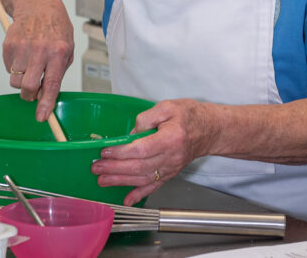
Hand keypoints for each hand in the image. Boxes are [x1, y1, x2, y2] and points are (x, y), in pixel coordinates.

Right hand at [2, 0, 73, 121]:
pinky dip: (14, 67)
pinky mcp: (8, 45)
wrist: (36, 3)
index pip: (52, 84)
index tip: (42, 117)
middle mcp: (40, 50)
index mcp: (59, 51)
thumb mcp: (67, 46)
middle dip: (30, 96)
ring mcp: (22, 47)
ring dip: (22, 81)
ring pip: (16, 81)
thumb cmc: (55, 26)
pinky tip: (23, 54)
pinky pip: (8, 69)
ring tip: (30, 66)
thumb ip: (59, 70)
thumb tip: (47, 94)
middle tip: (33, 92)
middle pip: (29, 87)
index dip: (46, 103)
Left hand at [91, 99, 217, 205]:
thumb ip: (147, 117)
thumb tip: (131, 134)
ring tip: (102, 180)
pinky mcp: (171, 173)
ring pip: (143, 179)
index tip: (105, 151)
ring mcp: (171, 168)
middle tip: (96, 167)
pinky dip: (139, 195)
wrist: (209, 129)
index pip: (141, 148)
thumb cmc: (189, 115)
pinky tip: (127, 200)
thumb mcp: (167, 106)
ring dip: (120, 181)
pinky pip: (154, 186)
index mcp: (171, 138)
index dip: (121, 152)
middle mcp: (171, 156)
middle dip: (114, 168)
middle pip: (139, 166)